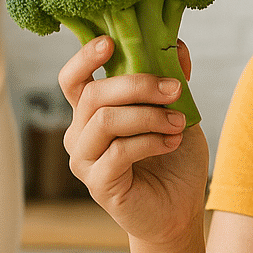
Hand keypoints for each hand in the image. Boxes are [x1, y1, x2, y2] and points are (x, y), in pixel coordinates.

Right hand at [58, 35, 208, 247]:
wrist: (179, 210)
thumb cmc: (173, 161)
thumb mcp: (177, 112)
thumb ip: (172, 80)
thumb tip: (179, 44)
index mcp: (92, 112)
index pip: (73, 79)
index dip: (84, 57)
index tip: (110, 42)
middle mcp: (80, 134)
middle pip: (94, 94)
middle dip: (138, 85)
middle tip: (175, 89)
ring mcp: (85, 160)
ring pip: (106, 120)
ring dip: (149, 115)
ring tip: (179, 123)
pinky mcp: (97, 183)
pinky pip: (119, 151)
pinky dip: (151, 141)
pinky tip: (172, 143)